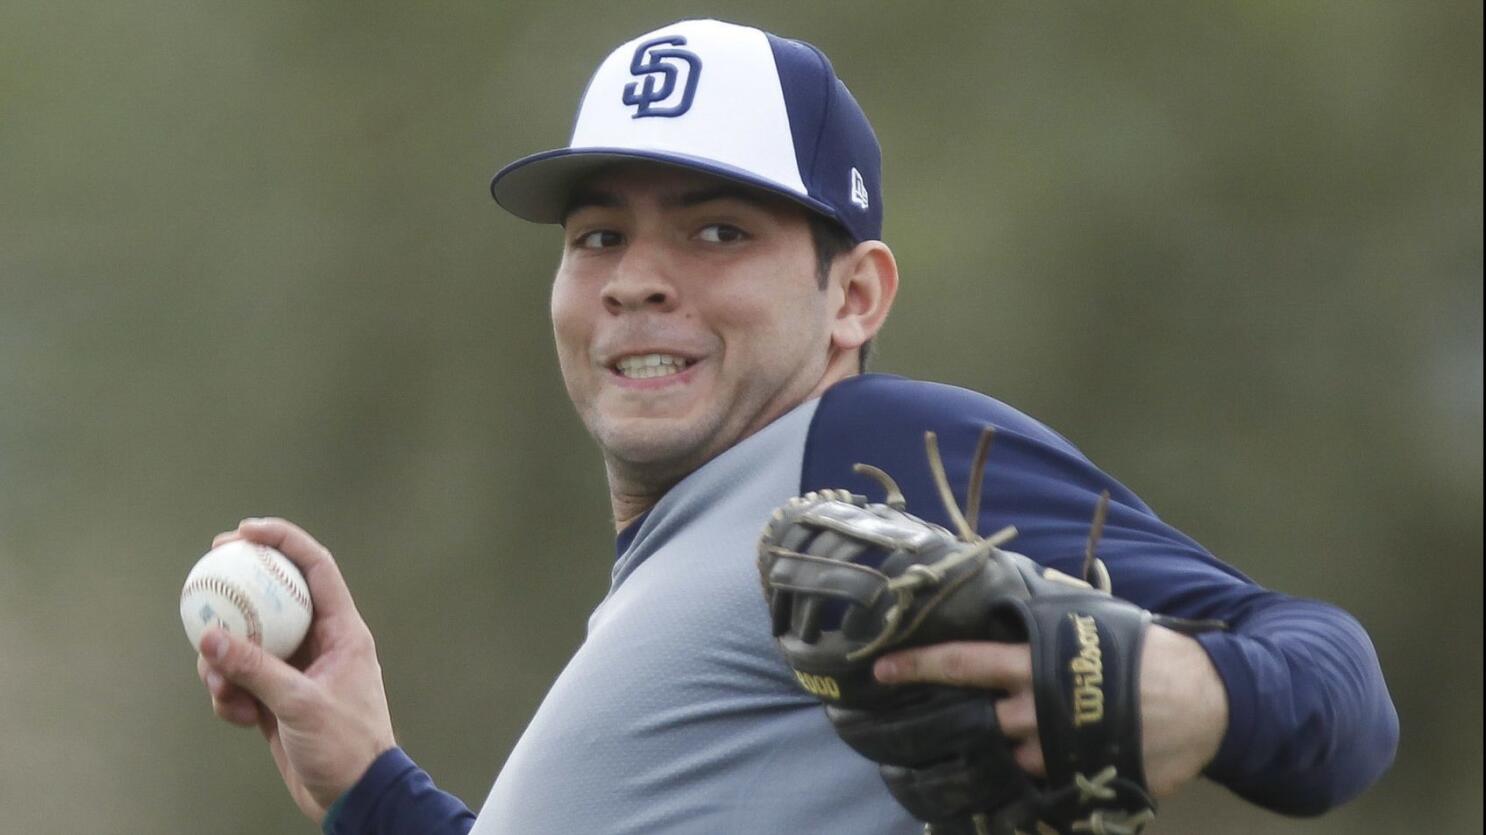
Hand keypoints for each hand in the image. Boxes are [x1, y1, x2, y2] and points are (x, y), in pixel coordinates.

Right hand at [195, 517, 396, 822]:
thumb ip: (255, 668)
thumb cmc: (346, 745)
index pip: (316, 567)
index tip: (244, 530)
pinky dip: (232, 695)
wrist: (353, 795)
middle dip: (241, 585)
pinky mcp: (277, 697)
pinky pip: (242, 680)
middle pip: (275, 596)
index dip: (283, 540)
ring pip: (249, 642)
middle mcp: (320, 642)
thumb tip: (210, 638)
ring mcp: (296, 669)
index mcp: (342, 630)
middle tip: (207, 569)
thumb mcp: (300, 703)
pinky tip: (241, 718)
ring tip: (222, 689)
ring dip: (226, 662)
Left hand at [872, 624, 1227, 796]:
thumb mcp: (1091, 618)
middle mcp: (1037, 711)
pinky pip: (1040, 793)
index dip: (917, 667)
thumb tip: (1004, 599)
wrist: (1209, 701)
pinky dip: (1029, 787)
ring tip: (983, 751)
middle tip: (911, 727)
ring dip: (993, 755)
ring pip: (1004, 761)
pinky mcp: (1079, 784)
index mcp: (1035, 665)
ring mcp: (1057, 754)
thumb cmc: (1147, 650)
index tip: (880, 670)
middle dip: (942, 726)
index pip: (962, 664)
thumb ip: (1043, 614)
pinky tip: (1024, 784)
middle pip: (972, 723)